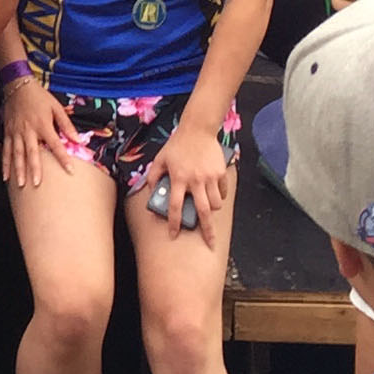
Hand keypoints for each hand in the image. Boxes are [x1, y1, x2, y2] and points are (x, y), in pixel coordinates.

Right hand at [0, 71, 78, 188]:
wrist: (18, 86)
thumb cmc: (39, 97)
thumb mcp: (56, 107)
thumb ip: (66, 124)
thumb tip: (77, 139)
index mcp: (43, 125)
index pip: (55, 144)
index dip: (63, 158)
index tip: (70, 170)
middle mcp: (28, 130)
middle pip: (32, 152)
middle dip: (34, 169)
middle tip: (36, 184)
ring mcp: (16, 132)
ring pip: (17, 154)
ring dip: (18, 170)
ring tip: (20, 184)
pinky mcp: (8, 132)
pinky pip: (6, 150)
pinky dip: (5, 163)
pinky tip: (6, 176)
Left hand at [138, 118, 231, 248]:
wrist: (198, 129)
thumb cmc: (177, 145)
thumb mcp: (160, 158)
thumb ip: (153, 176)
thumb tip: (150, 191)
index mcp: (178, 178)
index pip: (174, 206)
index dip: (173, 223)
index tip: (173, 234)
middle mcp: (195, 181)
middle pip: (203, 212)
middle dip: (207, 231)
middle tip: (210, 244)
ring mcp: (210, 177)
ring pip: (216, 204)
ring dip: (212, 210)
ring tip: (207, 209)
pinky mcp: (221, 172)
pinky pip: (223, 191)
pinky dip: (220, 196)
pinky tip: (215, 194)